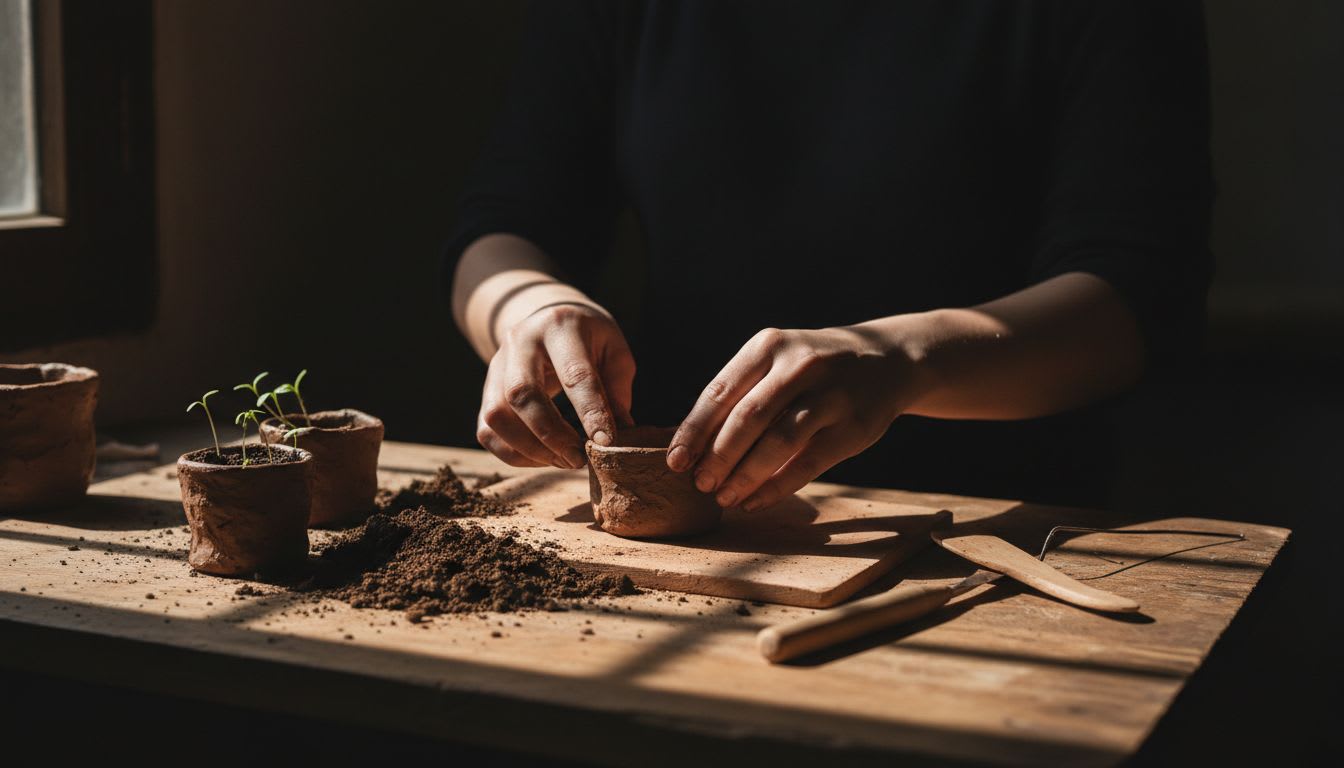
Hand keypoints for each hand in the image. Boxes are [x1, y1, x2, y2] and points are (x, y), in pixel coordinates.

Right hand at [477, 303, 635, 467]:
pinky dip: (513, 453)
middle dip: (552, 435)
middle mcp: (520, 342)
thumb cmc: (588, 338)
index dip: (591, 411)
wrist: (547, 317)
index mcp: (560, 326)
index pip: (574, 374)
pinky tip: (542, 457)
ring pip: (498, 415)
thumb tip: (619, 437)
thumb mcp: (614, 351)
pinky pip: (487, 430)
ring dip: (531, 448)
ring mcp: (496, 365)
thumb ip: (617, 390)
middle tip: (579, 458)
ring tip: (563, 460)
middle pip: (523, 393)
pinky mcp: (485, 389)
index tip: (606, 442)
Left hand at [667, 326, 921, 510]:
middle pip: (748, 418)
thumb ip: (741, 392)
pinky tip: (754, 501)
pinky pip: (808, 464)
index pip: (720, 391)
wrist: (887, 359)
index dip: (694, 431)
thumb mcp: (777, 359)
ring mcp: (831, 395)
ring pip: (778, 442)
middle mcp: (800, 365)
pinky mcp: (854, 427)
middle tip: (699, 484)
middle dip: (717, 457)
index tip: (675, 461)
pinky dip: (776, 487)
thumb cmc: (812, 368)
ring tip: (723, 496)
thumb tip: (694, 445)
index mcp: (769, 346)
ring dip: (745, 475)